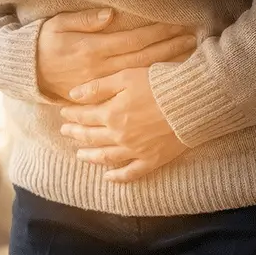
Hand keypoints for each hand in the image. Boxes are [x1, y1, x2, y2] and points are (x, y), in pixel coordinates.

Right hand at [37, 8, 195, 99]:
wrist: (27, 74)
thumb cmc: (41, 44)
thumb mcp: (57, 25)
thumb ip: (84, 20)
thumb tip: (111, 14)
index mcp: (93, 50)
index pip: (133, 39)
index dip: (157, 31)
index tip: (178, 23)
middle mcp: (101, 69)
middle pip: (143, 57)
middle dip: (169, 47)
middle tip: (193, 37)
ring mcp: (102, 84)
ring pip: (139, 74)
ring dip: (164, 64)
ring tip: (187, 54)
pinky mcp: (99, 94)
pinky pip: (128, 87)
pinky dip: (149, 80)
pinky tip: (165, 76)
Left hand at [59, 68, 187, 181]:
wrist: (191, 102)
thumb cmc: (159, 84)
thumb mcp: (125, 77)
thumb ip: (98, 87)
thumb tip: (72, 94)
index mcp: (111, 114)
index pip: (85, 116)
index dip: (72, 114)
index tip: (64, 112)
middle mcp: (119, 135)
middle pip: (91, 136)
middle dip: (75, 133)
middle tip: (65, 132)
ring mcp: (135, 150)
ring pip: (106, 157)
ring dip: (90, 156)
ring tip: (79, 154)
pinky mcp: (152, 159)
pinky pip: (131, 172)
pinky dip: (118, 177)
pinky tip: (108, 177)